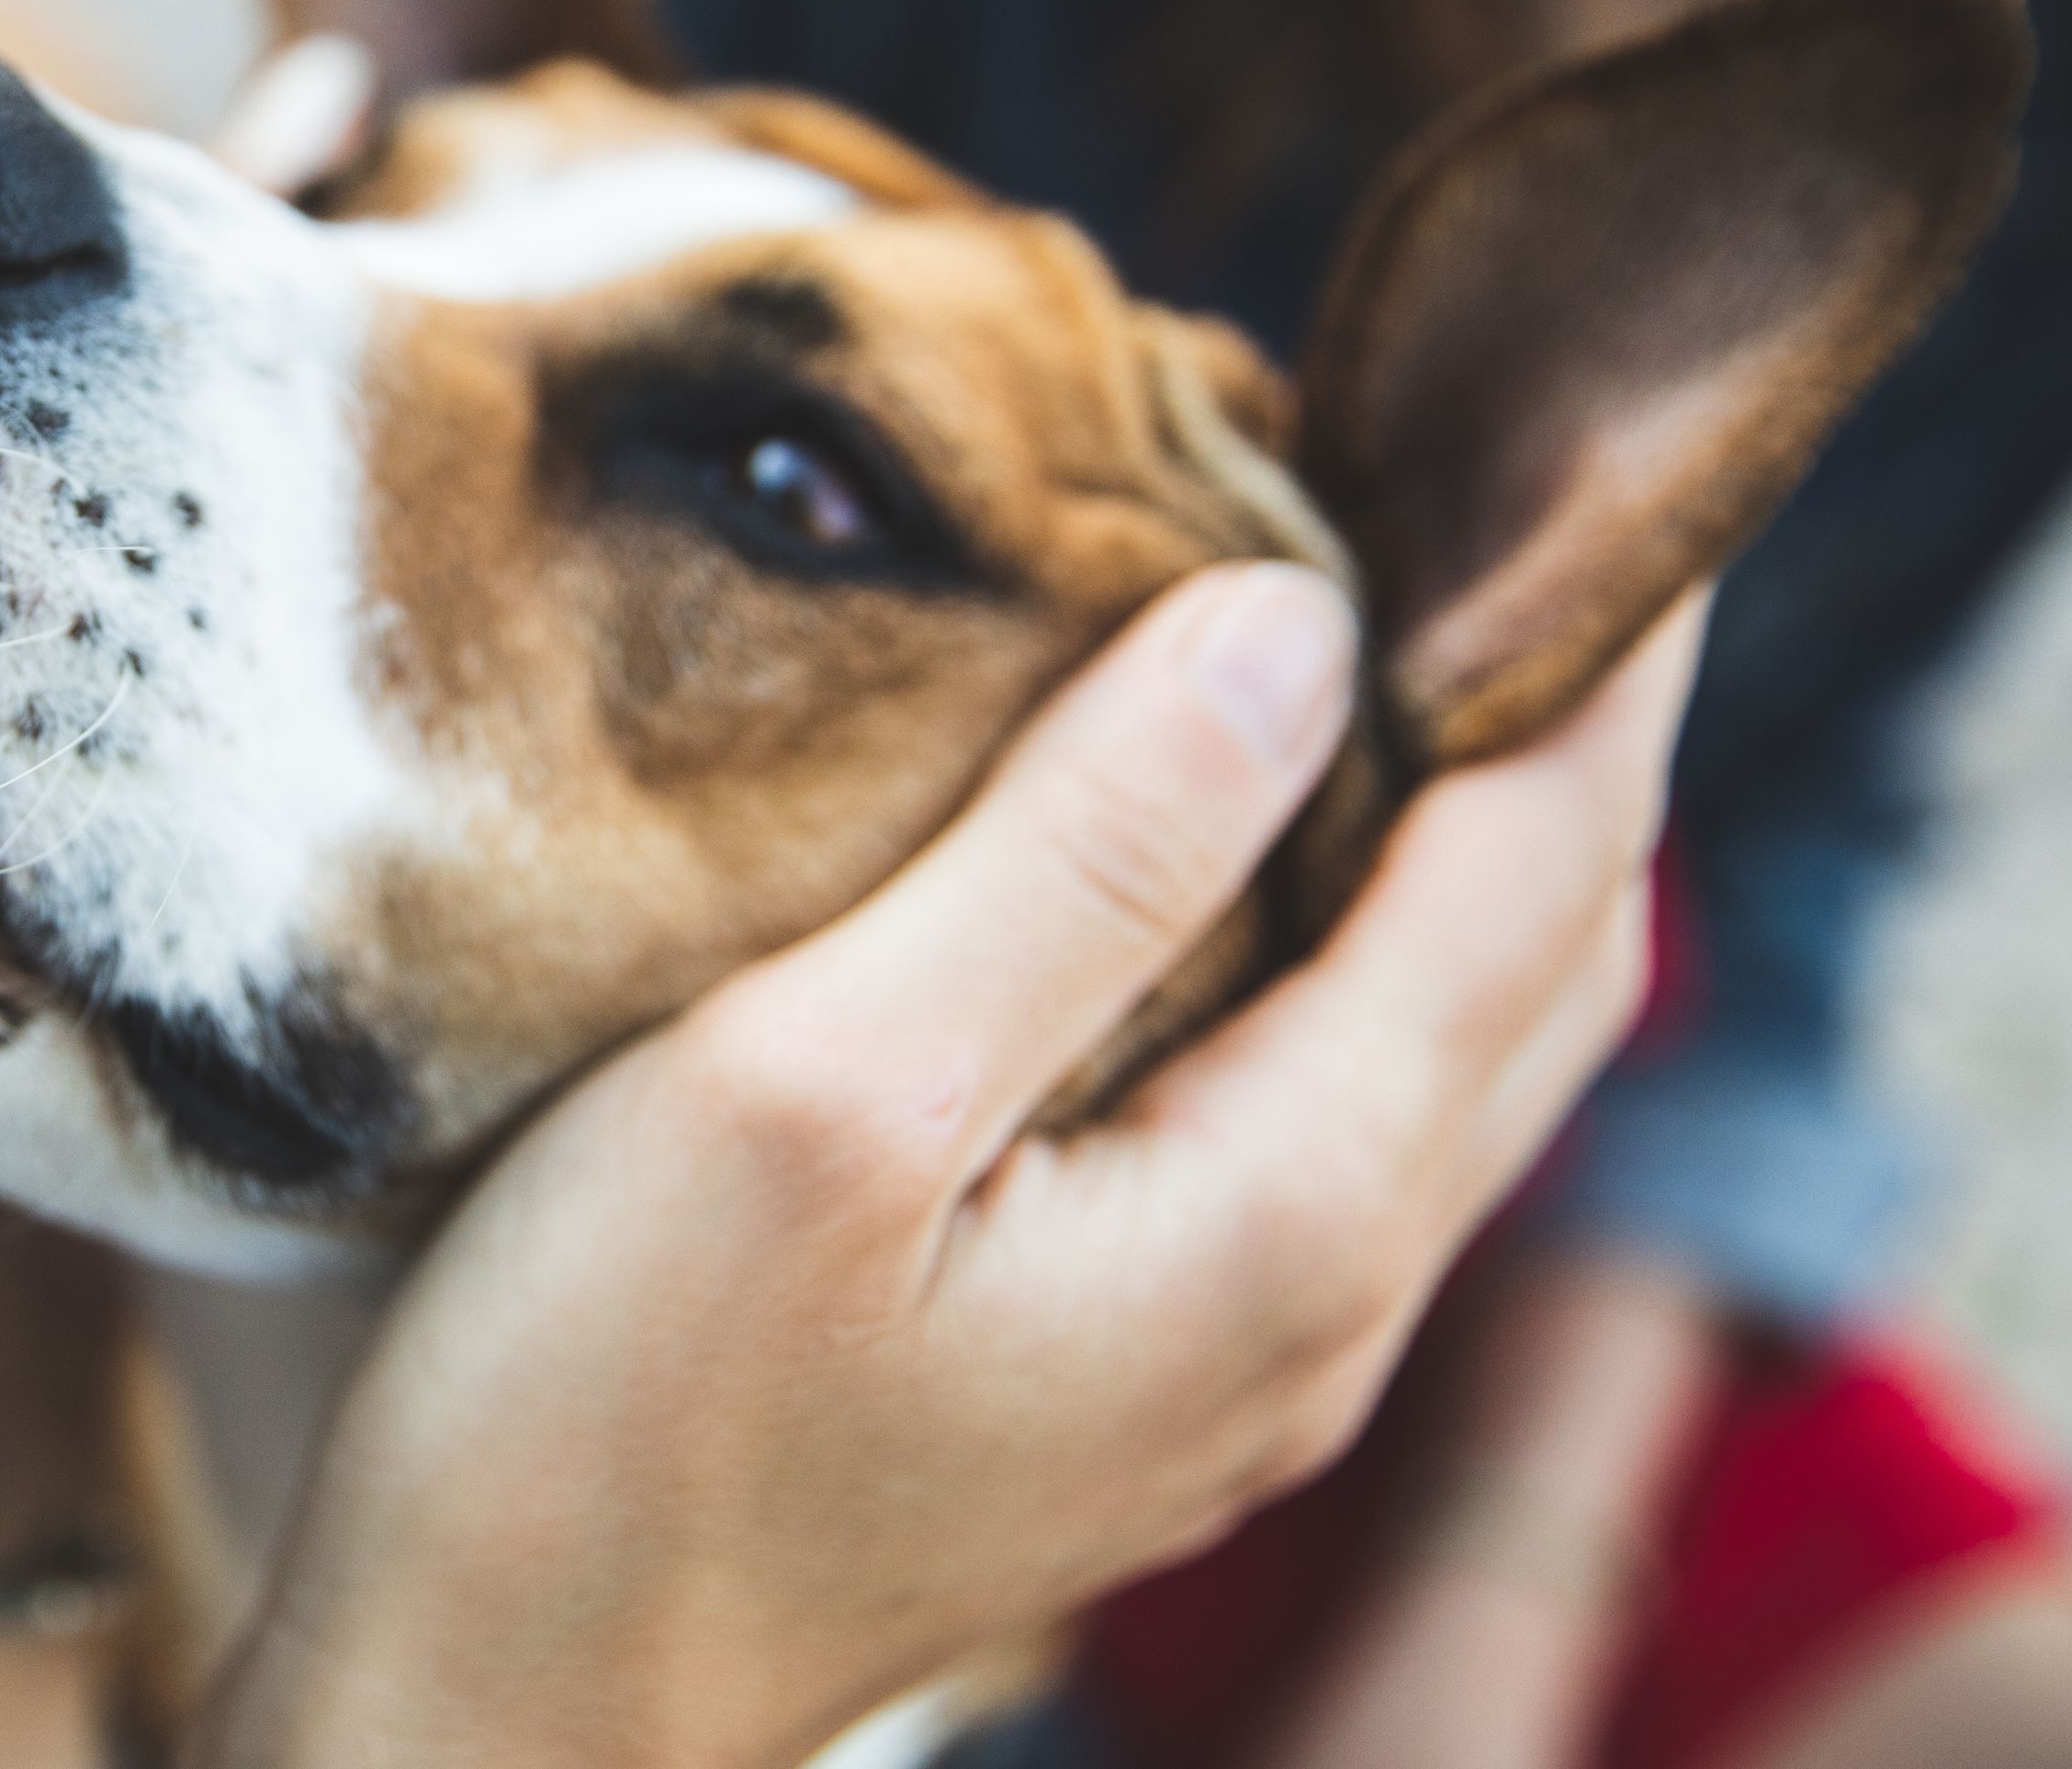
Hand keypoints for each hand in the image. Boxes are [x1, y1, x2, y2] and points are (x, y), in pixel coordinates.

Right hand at [208, 564, 1699, 1768]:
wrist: (494, 1715)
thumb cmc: (603, 1426)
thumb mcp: (821, 1087)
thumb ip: (1077, 857)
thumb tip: (1293, 626)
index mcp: (1285, 1215)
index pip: (1539, 873)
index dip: (1578, 646)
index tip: (1540, 431)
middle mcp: (1318, 1302)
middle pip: (1537, 962)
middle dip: (1553, 725)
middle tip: (1474, 493)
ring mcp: (1236, 1355)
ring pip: (1443, 1045)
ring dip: (1454, 833)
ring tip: (1378, 630)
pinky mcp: (1133, 1365)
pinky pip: (1326, 1110)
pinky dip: (1341, 941)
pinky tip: (1232, 857)